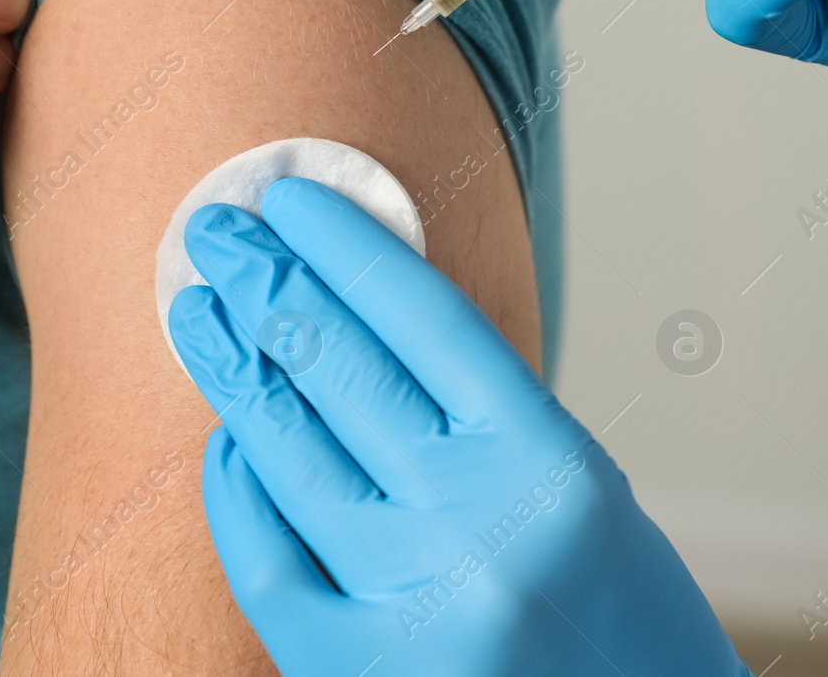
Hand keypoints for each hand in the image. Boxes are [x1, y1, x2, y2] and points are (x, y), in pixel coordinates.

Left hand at [169, 178, 749, 676]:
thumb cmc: (629, 623)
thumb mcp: (584, 493)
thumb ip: (485, 417)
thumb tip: (362, 326)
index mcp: (550, 461)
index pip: (422, 316)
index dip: (346, 245)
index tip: (293, 197)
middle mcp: (479, 523)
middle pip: (342, 368)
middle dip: (268, 282)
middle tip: (217, 230)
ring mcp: (412, 602)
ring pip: (291, 452)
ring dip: (235, 367)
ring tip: (199, 311)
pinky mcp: (358, 673)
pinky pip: (269, 562)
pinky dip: (240, 493)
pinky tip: (229, 442)